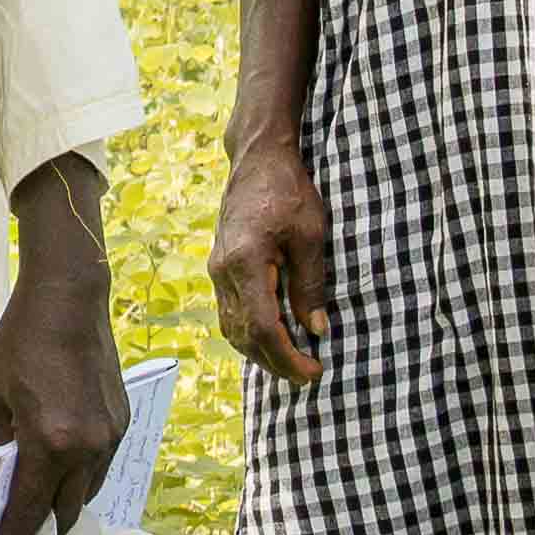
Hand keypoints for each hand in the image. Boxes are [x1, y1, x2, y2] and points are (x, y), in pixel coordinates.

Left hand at [0, 156, 122, 534]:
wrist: (70, 298)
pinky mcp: (122, 422)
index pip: (27, 510)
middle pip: (65, 515)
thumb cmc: (21, 342)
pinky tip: (63, 480)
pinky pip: (100, 468)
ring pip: (87, 494)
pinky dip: (80, 481)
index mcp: (50, 444)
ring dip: (63, 509)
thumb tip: (8, 473)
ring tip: (39, 520)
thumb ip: (4, 442)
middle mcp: (87, 449)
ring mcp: (110, 437)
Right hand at [209, 134, 329, 384]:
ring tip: (291, 364)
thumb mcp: (310, 235)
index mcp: (245, 263)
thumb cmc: (288, 190)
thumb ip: (310, 285)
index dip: (287, 357)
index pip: (263, 328)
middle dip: (274, 363)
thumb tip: (316, 330)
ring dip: (260, 352)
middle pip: (243, 336)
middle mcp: (223, 272)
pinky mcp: (220, 266)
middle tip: (307, 377)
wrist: (257, 158)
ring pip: (232, 328)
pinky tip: (272, 338)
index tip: (313, 371)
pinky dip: (250, 333)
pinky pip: (230, 312)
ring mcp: (217, 269)